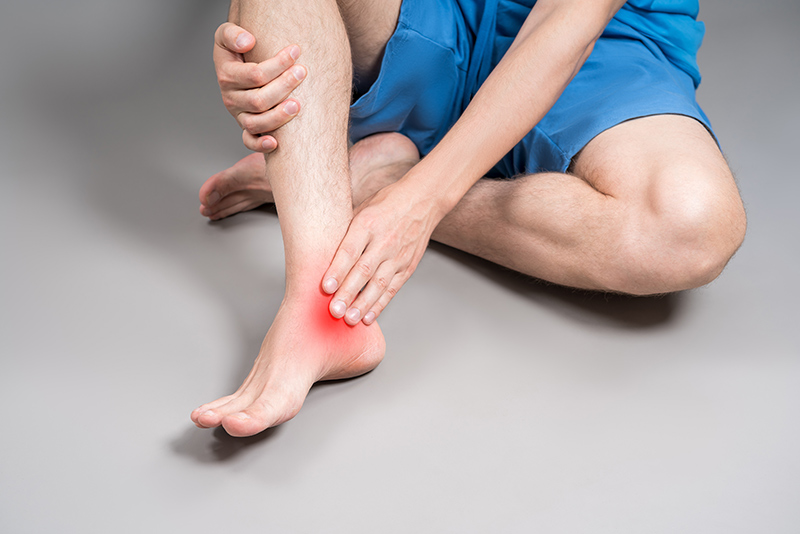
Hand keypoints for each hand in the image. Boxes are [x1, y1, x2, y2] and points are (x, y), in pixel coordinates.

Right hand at [213, 22, 306, 152]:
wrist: (238, 63)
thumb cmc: (237, 49)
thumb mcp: (227, 35)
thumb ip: (232, 34)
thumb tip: (247, 42)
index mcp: (226, 76)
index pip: (254, 75)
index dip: (277, 64)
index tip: (296, 51)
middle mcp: (231, 98)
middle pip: (258, 100)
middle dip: (283, 86)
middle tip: (302, 72)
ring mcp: (239, 115)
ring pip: (256, 123)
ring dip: (278, 117)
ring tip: (298, 105)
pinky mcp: (247, 128)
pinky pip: (250, 142)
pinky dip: (261, 145)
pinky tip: (276, 142)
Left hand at [322, 179, 443, 324]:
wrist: (422, 201)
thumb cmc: (387, 204)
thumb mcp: (362, 209)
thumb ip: (346, 231)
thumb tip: (323, 252)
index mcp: (368, 224)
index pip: (350, 251)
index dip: (337, 270)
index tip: (325, 287)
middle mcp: (384, 241)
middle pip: (363, 271)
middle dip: (348, 293)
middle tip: (334, 310)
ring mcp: (398, 255)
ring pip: (379, 283)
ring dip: (364, 303)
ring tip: (350, 318)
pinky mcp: (408, 266)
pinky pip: (393, 288)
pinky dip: (380, 303)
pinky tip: (369, 315)